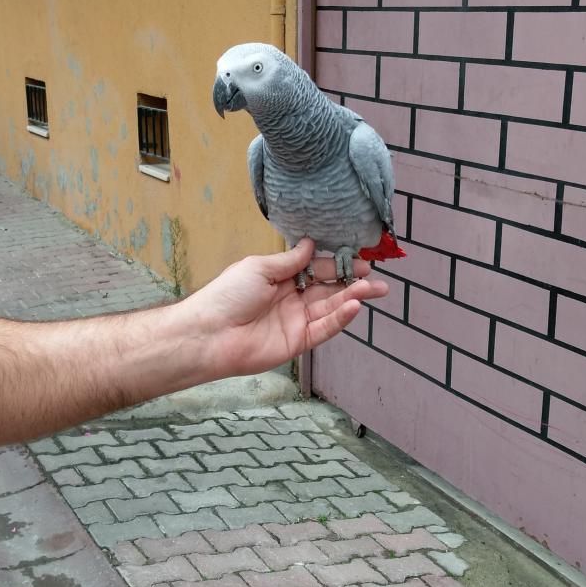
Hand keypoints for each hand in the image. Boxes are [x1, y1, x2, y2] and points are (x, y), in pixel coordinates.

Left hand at [177, 238, 387, 381]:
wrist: (209, 333)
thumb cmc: (227, 295)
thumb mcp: (259, 268)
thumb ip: (289, 260)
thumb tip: (310, 244)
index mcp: (281, 278)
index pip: (316, 269)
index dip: (337, 265)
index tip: (359, 260)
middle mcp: (291, 299)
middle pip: (328, 290)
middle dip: (352, 283)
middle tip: (376, 278)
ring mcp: (295, 322)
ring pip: (330, 308)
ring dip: (352, 298)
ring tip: (374, 289)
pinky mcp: (297, 342)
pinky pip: (324, 329)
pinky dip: (340, 318)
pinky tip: (354, 306)